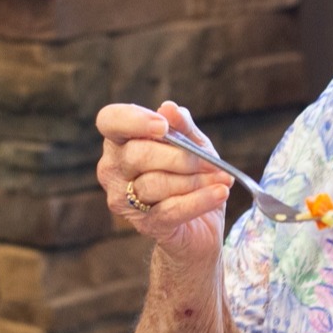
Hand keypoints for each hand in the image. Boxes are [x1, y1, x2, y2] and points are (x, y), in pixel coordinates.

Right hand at [96, 101, 232, 260]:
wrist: (202, 223)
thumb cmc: (191, 174)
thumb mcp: (194, 144)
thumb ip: (182, 126)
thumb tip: (169, 108)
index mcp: (121, 141)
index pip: (110, 121)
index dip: (133, 121)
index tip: (163, 126)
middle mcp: (113, 170)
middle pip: (138, 155)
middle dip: (181, 157)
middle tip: (212, 162)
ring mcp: (124, 200)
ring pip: (155, 184)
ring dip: (196, 180)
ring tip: (222, 179)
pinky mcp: (145, 224)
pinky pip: (171, 210)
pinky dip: (200, 199)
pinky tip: (221, 192)